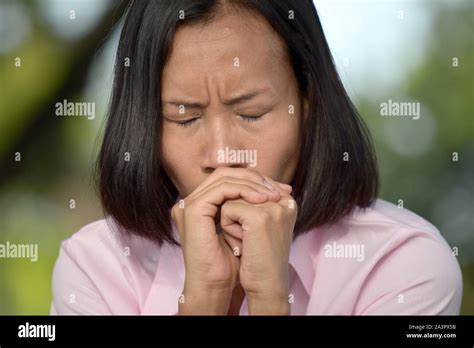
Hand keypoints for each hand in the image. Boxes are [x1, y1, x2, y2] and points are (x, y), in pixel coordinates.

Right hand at [171, 167, 291, 313]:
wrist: (216, 283)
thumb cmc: (232, 262)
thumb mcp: (246, 228)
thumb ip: (252, 207)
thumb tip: (278, 190)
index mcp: (203, 203)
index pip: (230, 178)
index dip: (255, 180)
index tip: (281, 189)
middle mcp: (193, 200)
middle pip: (226, 173)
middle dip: (255, 178)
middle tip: (278, 190)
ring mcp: (190, 203)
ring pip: (225, 177)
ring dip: (252, 184)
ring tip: (272, 195)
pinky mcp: (193, 209)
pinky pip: (222, 189)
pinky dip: (243, 190)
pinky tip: (260, 200)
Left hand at [220, 191, 296, 314]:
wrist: (266, 285)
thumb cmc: (260, 257)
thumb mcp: (259, 224)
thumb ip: (253, 201)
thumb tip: (233, 181)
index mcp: (286, 200)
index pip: (251, 183)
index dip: (240, 206)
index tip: (250, 231)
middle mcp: (284, 199)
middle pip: (240, 189)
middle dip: (235, 214)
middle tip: (249, 239)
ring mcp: (273, 207)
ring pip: (231, 199)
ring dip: (230, 221)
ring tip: (246, 241)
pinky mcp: (260, 217)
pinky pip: (227, 209)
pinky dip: (228, 228)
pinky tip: (242, 245)